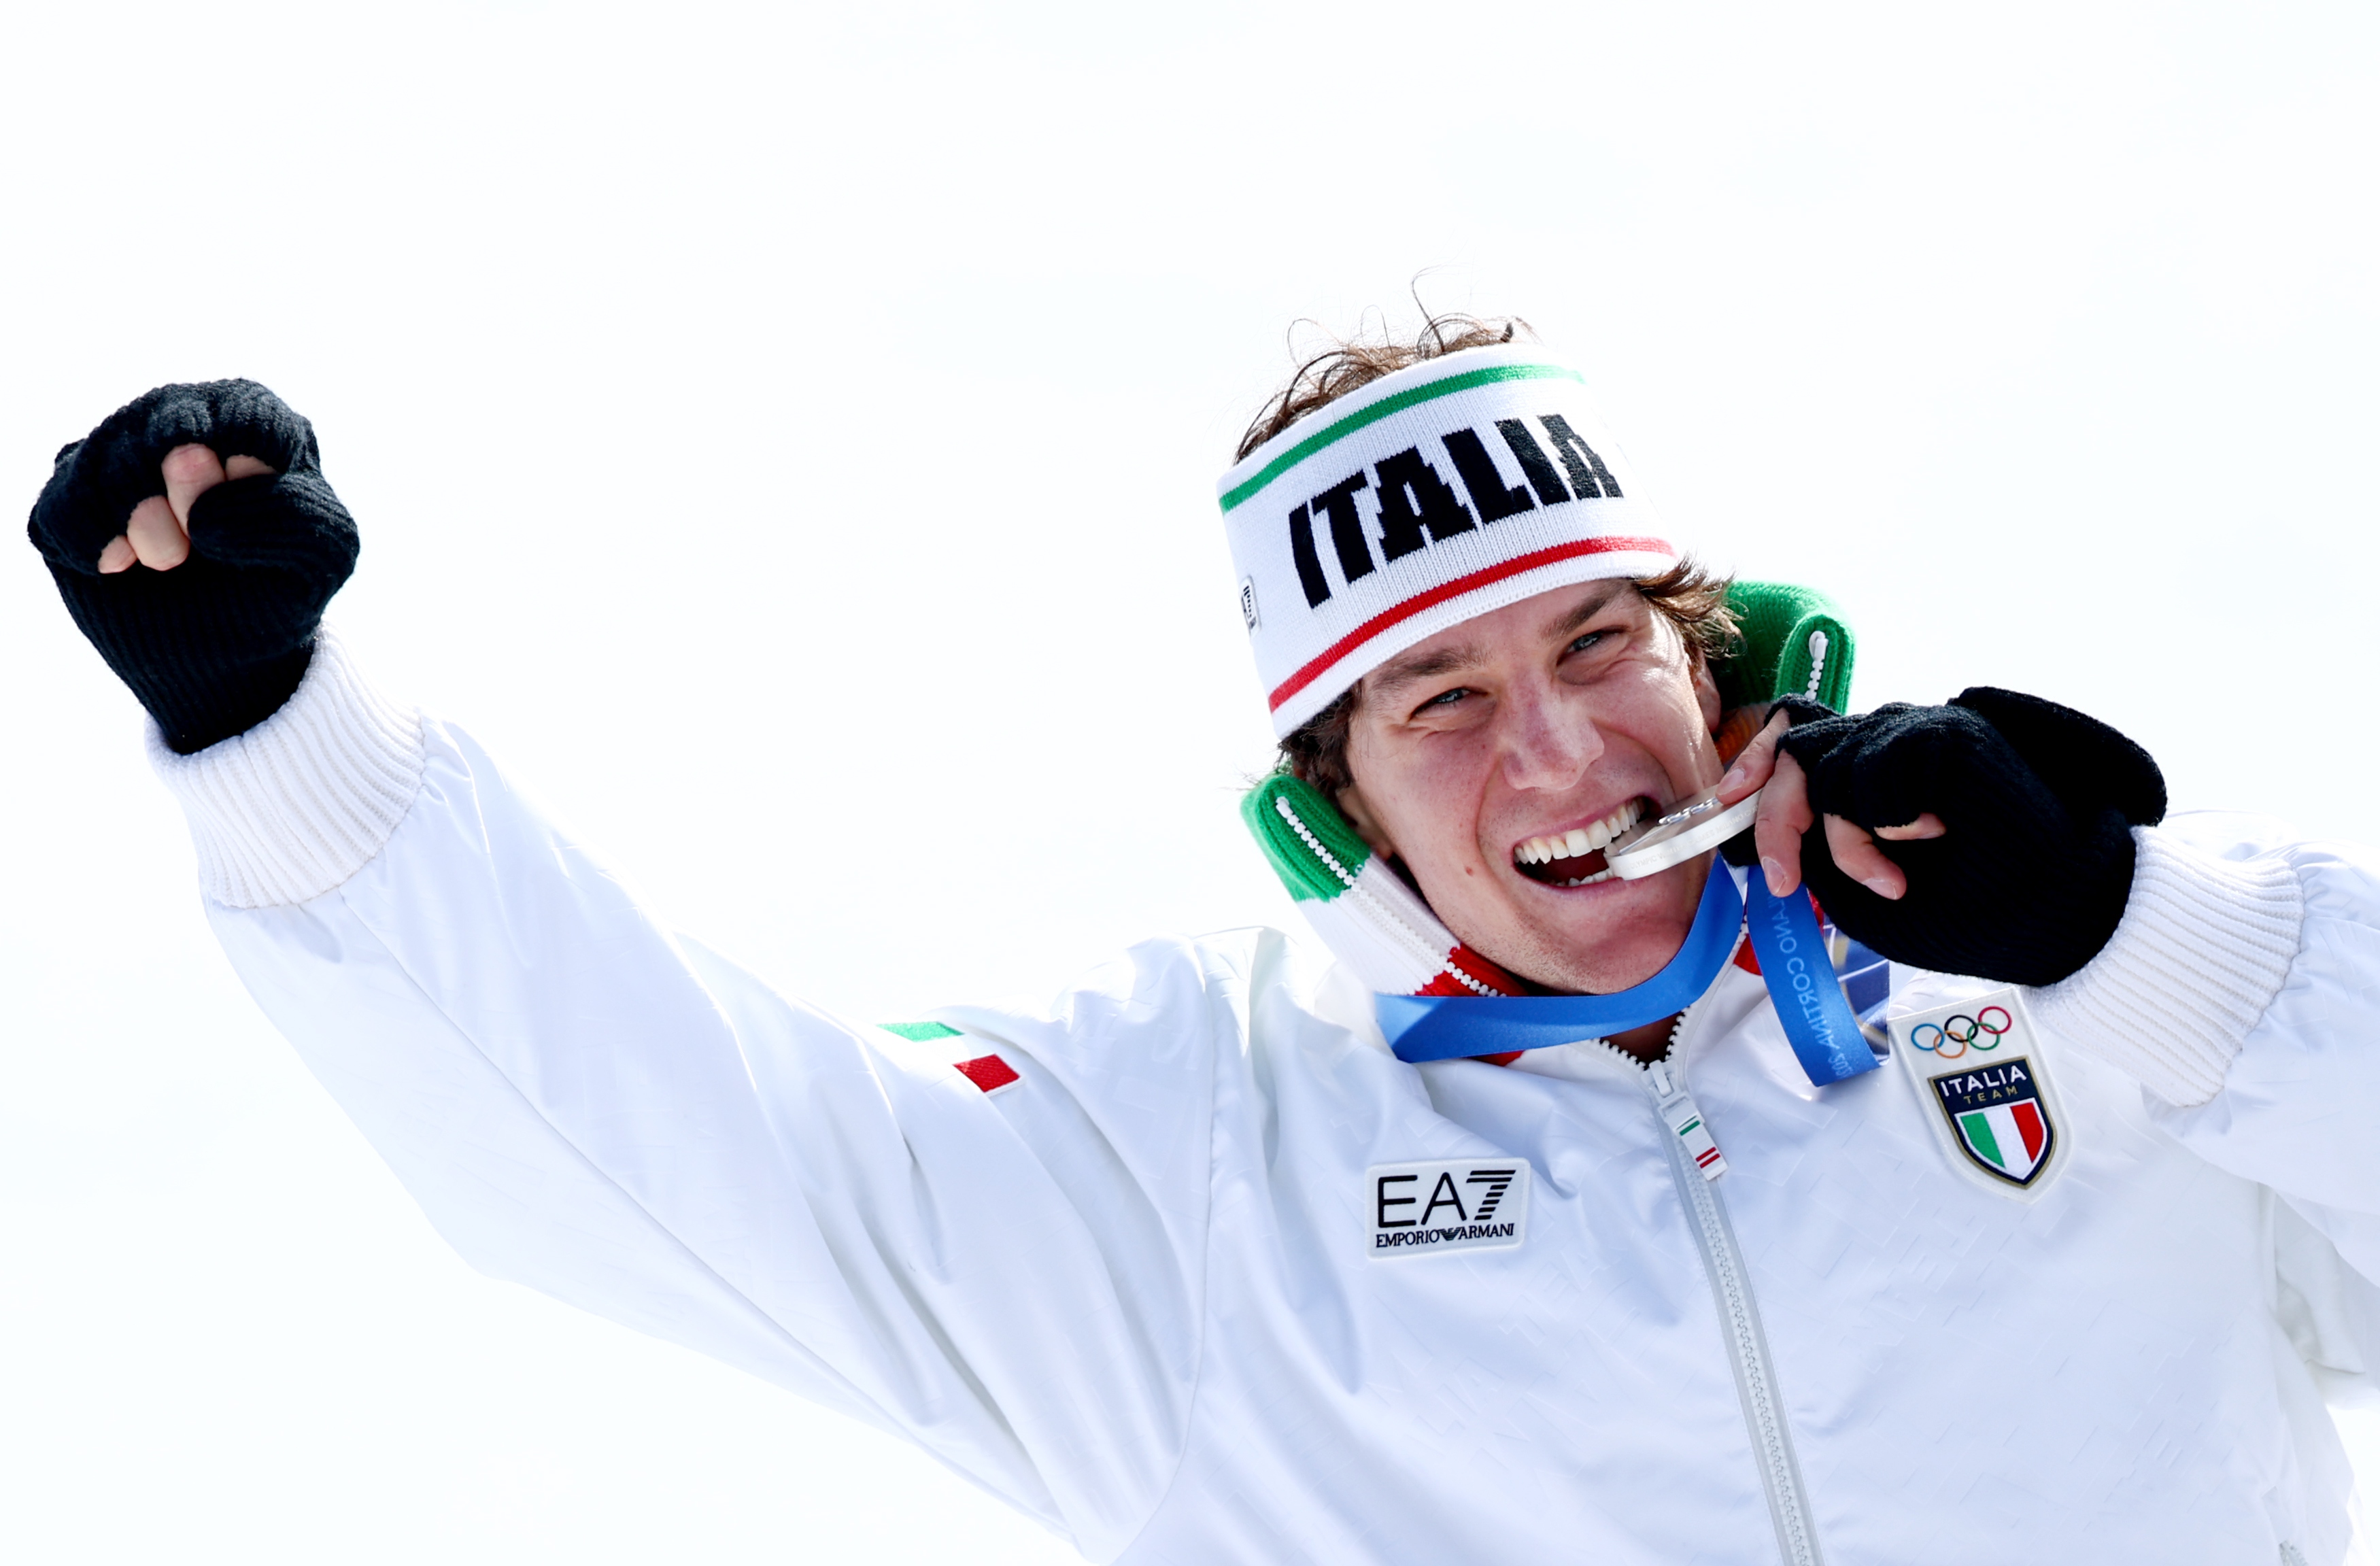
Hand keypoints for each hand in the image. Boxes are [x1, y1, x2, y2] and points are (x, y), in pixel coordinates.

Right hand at [27, 380, 357, 753]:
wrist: (227, 652)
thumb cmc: (281, 586)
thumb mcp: (324, 555)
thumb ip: (294, 515)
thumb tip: (205, 513)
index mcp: (253, 419)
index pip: (247, 415)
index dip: (245, 478)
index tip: (255, 521)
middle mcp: (179, 418)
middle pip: (170, 425)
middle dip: (189, 495)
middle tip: (203, 544)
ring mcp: (116, 455)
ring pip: (108, 460)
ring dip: (144, 526)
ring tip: (169, 560)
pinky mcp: (69, 499)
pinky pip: (62, 507)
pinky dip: (94, 545)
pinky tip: (119, 566)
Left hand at [1711, 690, 2164, 985]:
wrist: (2055, 908)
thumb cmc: (1970, 906)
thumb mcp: (1867, 885)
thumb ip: (1820, 849)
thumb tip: (1766, 835)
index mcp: (1871, 774)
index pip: (1795, 739)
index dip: (1752, 765)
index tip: (1723, 806)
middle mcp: (1890, 745)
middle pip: (1797, 748)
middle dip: (1778, 821)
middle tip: (1786, 883)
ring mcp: (1919, 733)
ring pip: (1832, 768)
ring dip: (1849, 844)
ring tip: (1894, 882)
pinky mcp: (1946, 733)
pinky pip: (1878, 775)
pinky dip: (1891, 822)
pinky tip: (1932, 839)